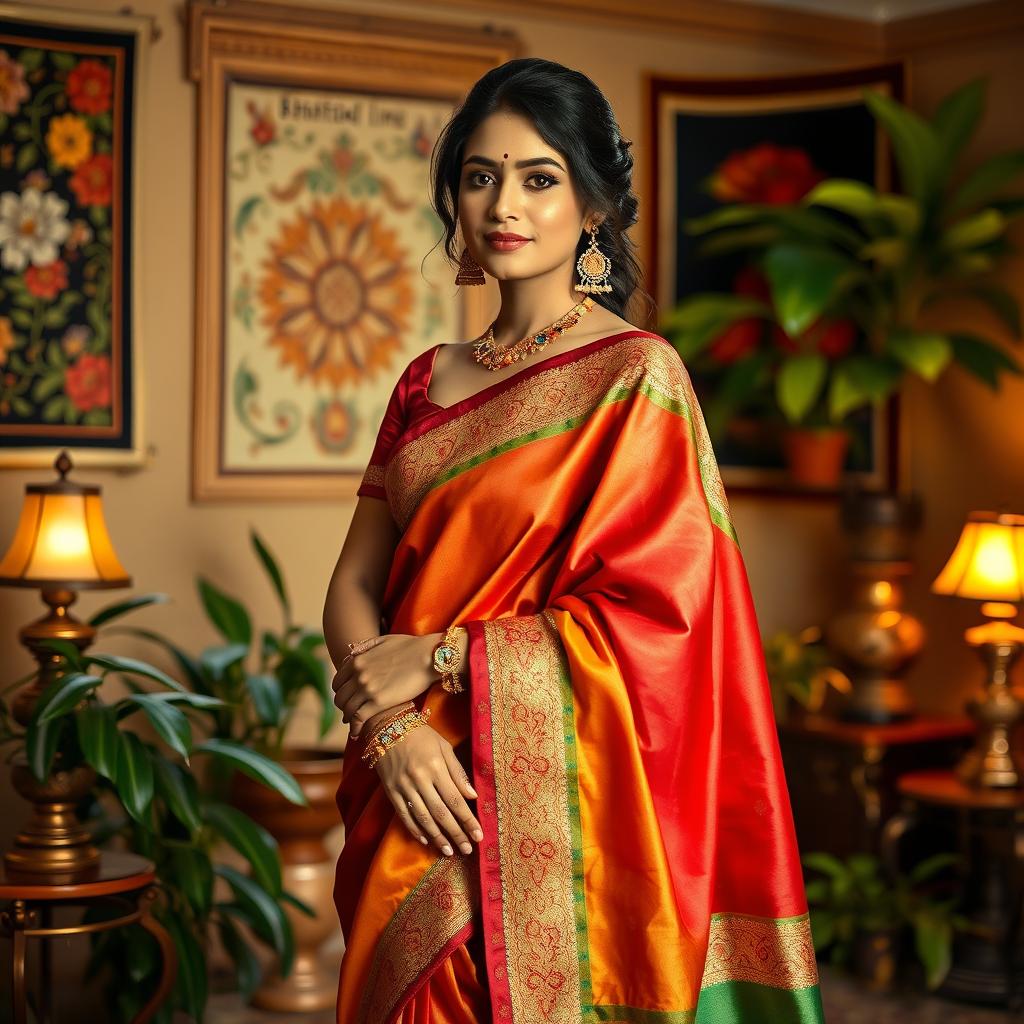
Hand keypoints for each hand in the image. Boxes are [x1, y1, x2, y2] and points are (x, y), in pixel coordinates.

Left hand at [333, 633, 436, 737]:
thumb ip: (365, 646)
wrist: (428, 656)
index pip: (337, 683)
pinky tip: (357, 732)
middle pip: (340, 698)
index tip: (347, 699)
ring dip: (349, 718)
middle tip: (350, 713)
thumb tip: (351, 651)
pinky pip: (359, 718)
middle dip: (344, 707)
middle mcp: (358, 675)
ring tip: (354, 724)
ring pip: (348, 710)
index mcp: (357, 661)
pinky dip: (355, 727)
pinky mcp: (379, 702)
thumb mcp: (383, 640)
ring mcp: (367, 689)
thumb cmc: (411, 646)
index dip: (340, 693)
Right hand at [374, 722, 483, 856]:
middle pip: (441, 813)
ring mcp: (404, 787)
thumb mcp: (444, 746)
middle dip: (456, 833)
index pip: (456, 800)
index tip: (478, 836)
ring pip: (423, 818)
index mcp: (436, 767)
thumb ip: (458, 772)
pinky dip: (415, 829)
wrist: (387, 726)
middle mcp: (420, 779)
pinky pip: (404, 815)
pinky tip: (426, 840)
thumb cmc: (421, 735)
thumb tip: (473, 796)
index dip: (468, 820)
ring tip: (449, 851)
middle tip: (467, 849)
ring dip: (438, 837)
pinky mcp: (391, 791)